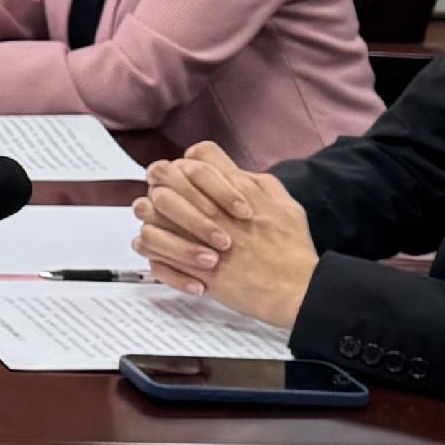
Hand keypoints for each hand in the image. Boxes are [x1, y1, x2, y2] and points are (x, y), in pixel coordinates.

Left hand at [135, 142, 321, 332]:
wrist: (296, 290)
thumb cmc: (292, 249)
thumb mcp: (284, 203)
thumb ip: (254, 183)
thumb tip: (228, 173)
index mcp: (238, 188)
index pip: (198, 154)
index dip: (187, 164)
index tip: (186, 180)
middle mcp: (213, 207)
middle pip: (164, 176)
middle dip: (161, 185)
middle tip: (166, 201)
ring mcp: (198, 236)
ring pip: (148, 212)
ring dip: (152, 218)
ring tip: (165, 230)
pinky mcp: (191, 266)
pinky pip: (151, 252)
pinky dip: (157, 254)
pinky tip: (171, 260)